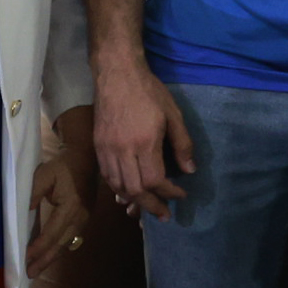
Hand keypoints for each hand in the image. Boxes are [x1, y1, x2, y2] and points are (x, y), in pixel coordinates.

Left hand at [24, 143, 93, 280]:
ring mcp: (84, 221)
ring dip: (51, 258)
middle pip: (60, 245)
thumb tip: (23, 213)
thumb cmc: (63, 167)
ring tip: (36, 270)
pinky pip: (69, 240)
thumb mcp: (44, 175)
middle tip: (29, 274)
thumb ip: (33, 194)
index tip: (24, 258)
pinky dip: (57, 250)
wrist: (86, 161)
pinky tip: (47, 256)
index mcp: (71, 208)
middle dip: (44, 260)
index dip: (38, 247)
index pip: (52, 233)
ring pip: (66, 245)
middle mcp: (80, 218)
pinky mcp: (83, 221)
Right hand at [92, 58, 193, 219]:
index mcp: (144, 142)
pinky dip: (118, 189)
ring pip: (118, 186)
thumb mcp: (173, 114)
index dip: (168, 193)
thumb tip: (189, 171)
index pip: (155, 180)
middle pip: (135, 190)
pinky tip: (127, 193)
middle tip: (164, 215)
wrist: (116, 73)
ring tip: (146, 208)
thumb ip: (182, 144)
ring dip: (133, 201)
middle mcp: (123, 150)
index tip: (180, 195)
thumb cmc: (149, 91)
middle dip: (151, 206)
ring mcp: (107, 149)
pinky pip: (107, 176)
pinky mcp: (97, 146)